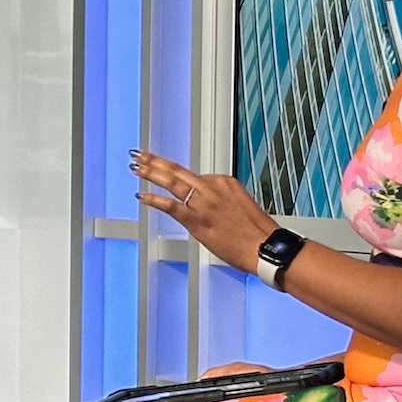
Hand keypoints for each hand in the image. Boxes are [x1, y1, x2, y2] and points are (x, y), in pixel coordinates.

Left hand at [130, 150, 278, 275]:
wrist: (265, 247)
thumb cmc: (257, 234)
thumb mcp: (241, 208)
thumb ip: (221, 203)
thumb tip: (210, 209)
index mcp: (225, 182)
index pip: (195, 176)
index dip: (176, 174)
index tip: (165, 170)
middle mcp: (212, 187)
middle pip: (179, 170)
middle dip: (157, 162)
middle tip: (141, 155)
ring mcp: (203, 202)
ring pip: (172, 182)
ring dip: (152, 173)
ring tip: (137, 167)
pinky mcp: (197, 219)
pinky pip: (170, 205)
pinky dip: (154, 200)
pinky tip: (142, 196)